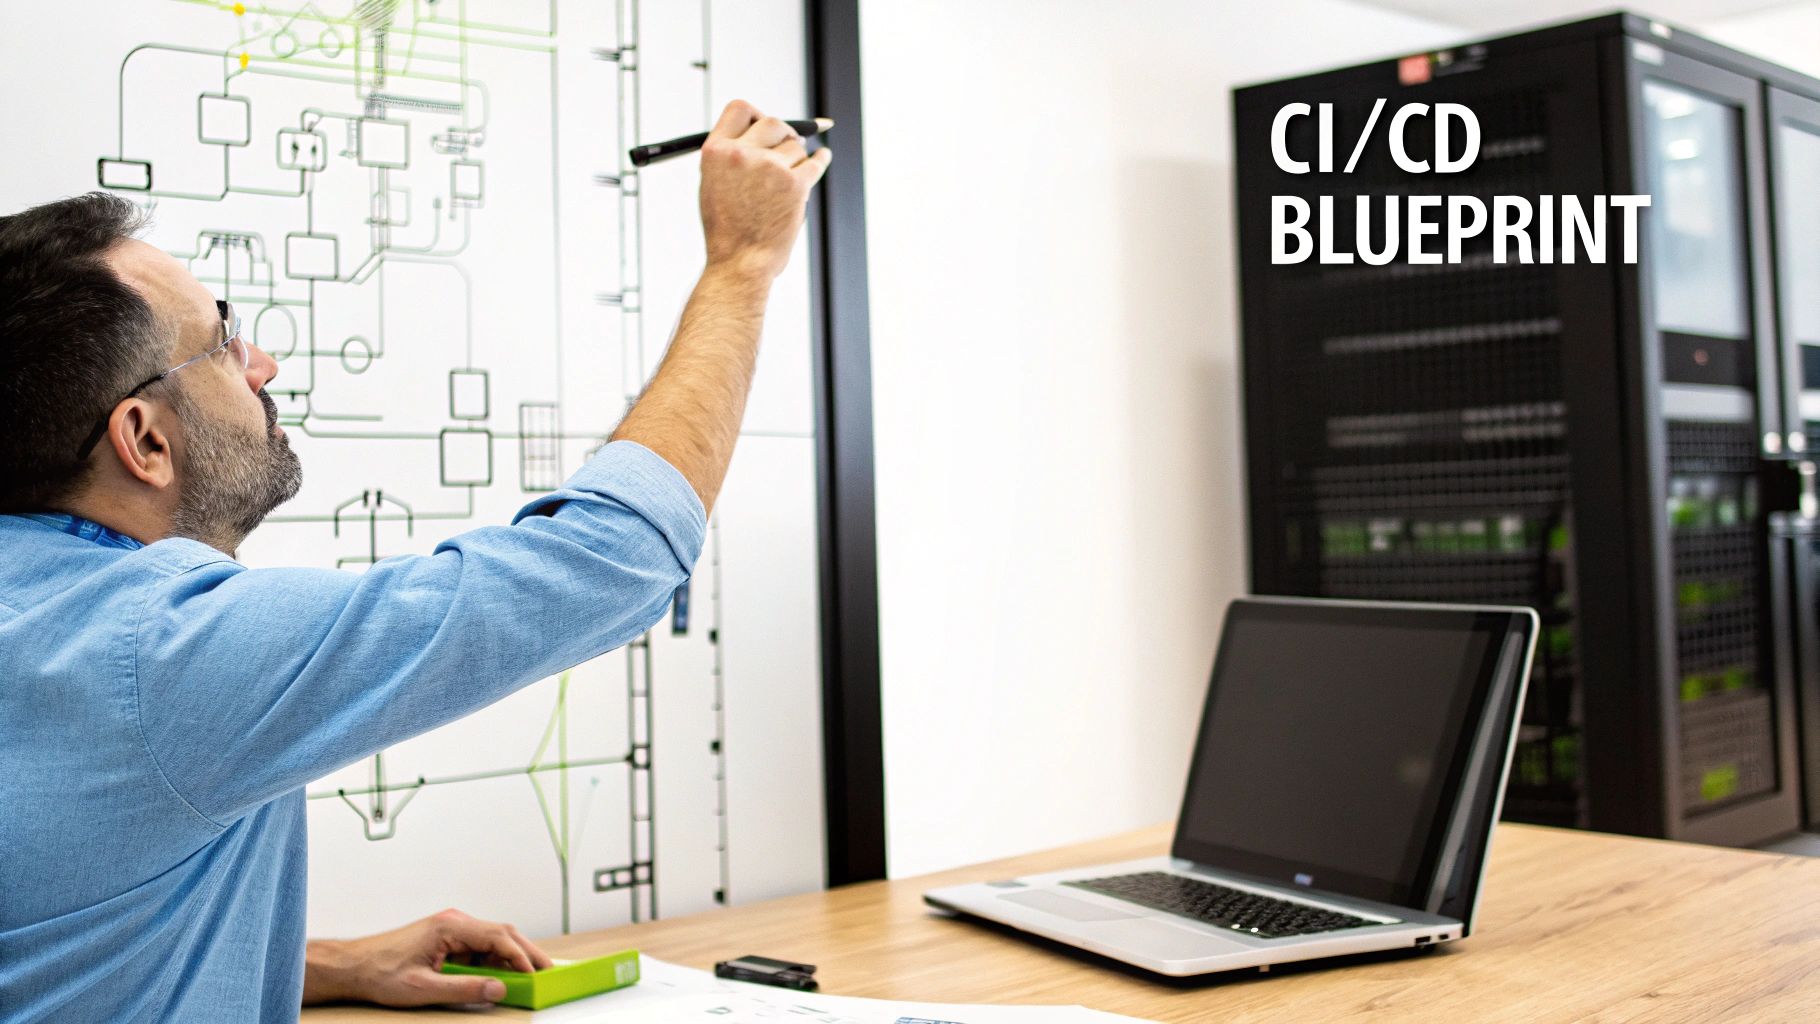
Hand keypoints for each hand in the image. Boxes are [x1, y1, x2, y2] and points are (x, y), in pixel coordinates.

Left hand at [301, 907, 554, 1006]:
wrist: (353, 966)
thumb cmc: (380, 972)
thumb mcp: (424, 987)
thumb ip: (464, 987)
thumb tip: (498, 988)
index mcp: (450, 927)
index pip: (498, 937)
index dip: (520, 956)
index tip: (535, 974)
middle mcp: (455, 922)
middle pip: (502, 933)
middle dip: (527, 953)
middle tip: (548, 971)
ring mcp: (452, 929)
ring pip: (493, 940)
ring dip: (512, 958)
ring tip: (530, 977)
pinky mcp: (447, 940)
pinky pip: (480, 948)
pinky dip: (494, 962)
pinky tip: (500, 977)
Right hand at [699, 99, 832, 281]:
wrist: (740, 263)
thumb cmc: (728, 230)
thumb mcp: (713, 184)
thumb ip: (731, 156)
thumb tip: (759, 131)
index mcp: (715, 152)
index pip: (740, 110)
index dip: (756, 115)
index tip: (765, 126)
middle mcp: (741, 154)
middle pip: (774, 122)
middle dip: (784, 134)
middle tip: (787, 148)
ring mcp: (769, 168)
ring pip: (795, 148)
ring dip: (796, 162)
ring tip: (785, 186)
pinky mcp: (794, 184)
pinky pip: (815, 163)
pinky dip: (821, 160)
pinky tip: (823, 157)